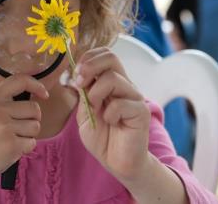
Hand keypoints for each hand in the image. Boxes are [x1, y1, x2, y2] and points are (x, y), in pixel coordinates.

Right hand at [0, 74, 48, 178]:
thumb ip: (6, 99)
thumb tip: (36, 91)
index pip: (21, 80)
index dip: (36, 85)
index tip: (44, 94)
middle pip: (35, 109)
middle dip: (32, 119)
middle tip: (17, 127)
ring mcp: (4, 128)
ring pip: (36, 127)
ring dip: (28, 134)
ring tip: (11, 138)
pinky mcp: (11, 145)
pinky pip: (32, 143)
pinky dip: (25, 148)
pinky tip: (10, 148)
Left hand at [74, 47, 151, 180]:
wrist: (117, 162)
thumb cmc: (102, 137)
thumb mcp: (84, 112)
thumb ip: (82, 93)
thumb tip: (77, 74)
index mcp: (111, 82)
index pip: (104, 55)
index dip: (87, 59)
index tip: (75, 74)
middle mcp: (124, 85)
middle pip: (111, 56)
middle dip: (89, 67)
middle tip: (80, 83)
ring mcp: (134, 97)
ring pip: (113, 78)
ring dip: (95, 93)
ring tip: (95, 109)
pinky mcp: (141, 112)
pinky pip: (121, 103)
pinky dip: (109, 114)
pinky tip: (111, 123)